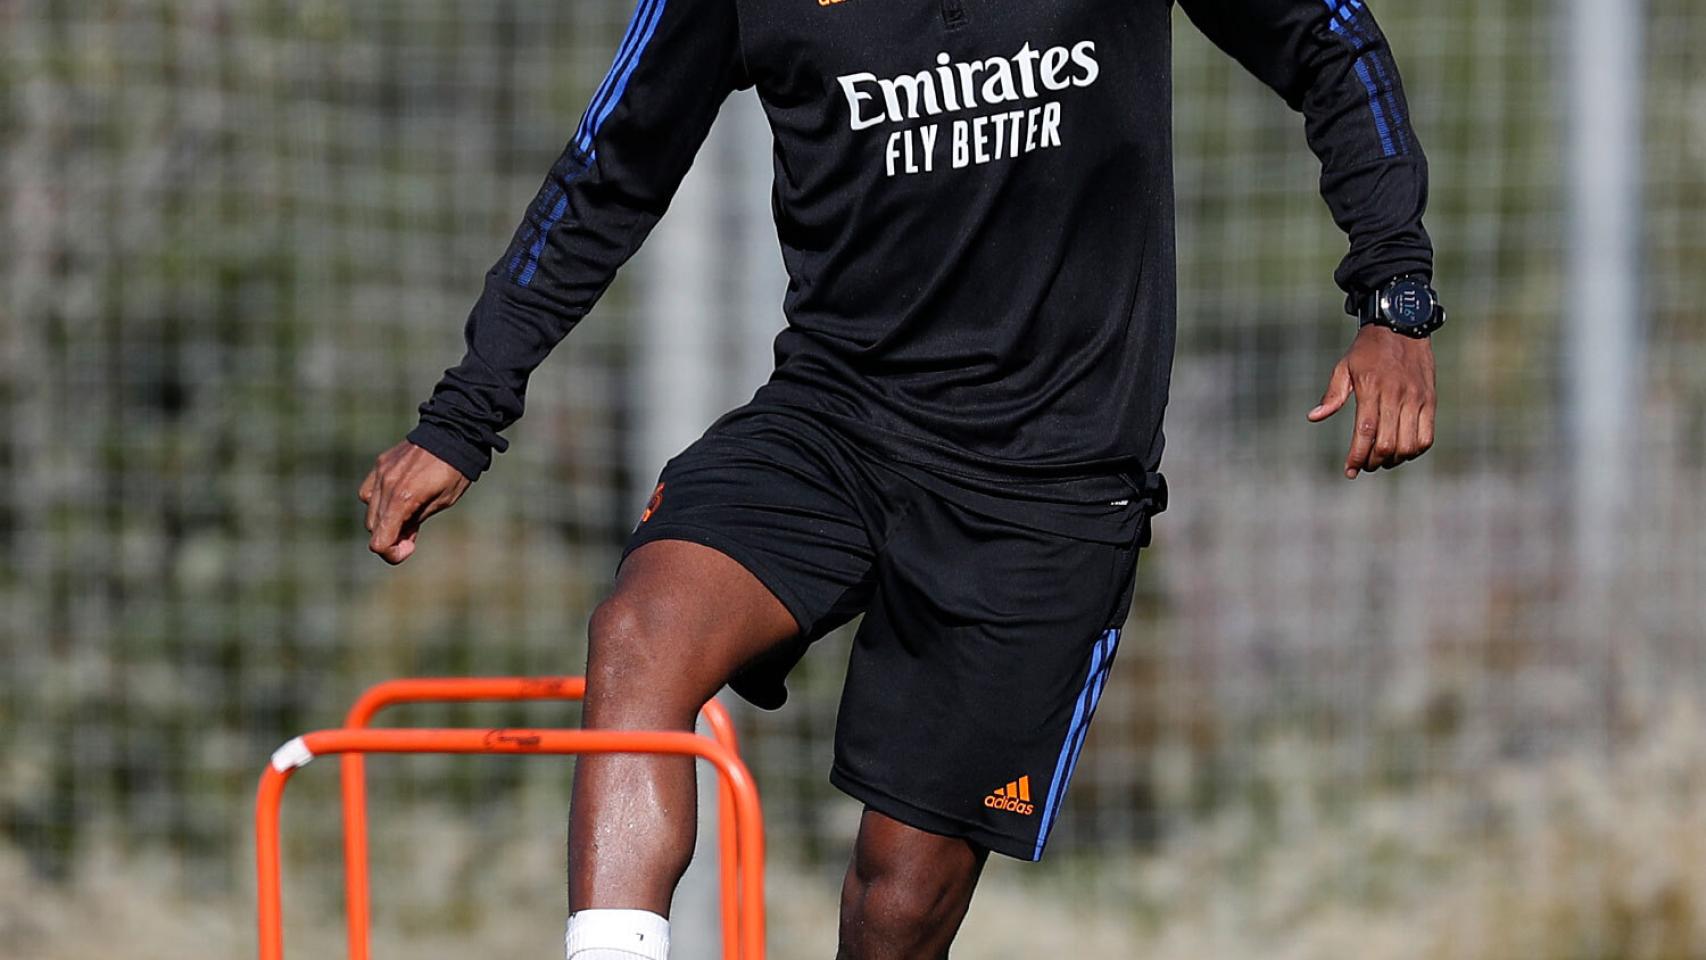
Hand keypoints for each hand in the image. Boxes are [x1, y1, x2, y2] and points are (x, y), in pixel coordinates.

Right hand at [358, 441, 470, 563]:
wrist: (455, 432)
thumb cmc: (455, 471)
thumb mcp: (442, 502)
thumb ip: (415, 521)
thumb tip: (399, 538)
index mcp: (404, 498)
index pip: (379, 541)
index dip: (392, 553)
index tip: (410, 546)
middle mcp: (386, 485)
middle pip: (374, 529)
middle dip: (391, 537)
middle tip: (413, 533)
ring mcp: (380, 473)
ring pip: (369, 511)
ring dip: (384, 519)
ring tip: (408, 513)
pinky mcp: (380, 464)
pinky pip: (368, 492)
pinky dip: (379, 501)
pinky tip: (396, 499)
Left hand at [1307, 325, 1436, 478]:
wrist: (1402, 326)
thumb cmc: (1367, 350)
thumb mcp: (1344, 367)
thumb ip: (1332, 395)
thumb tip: (1314, 417)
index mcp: (1371, 388)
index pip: (1365, 432)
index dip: (1357, 456)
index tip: (1349, 470)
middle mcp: (1396, 396)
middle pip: (1386, 444)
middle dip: (1373, 462)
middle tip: (1364, 466)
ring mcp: (1416, 399)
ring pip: (1409, 445)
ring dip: (1394, 460)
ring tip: (1382, 460)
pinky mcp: (1430, 401)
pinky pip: (1427, 436)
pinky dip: (1415, 451)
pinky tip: (1402, 451)